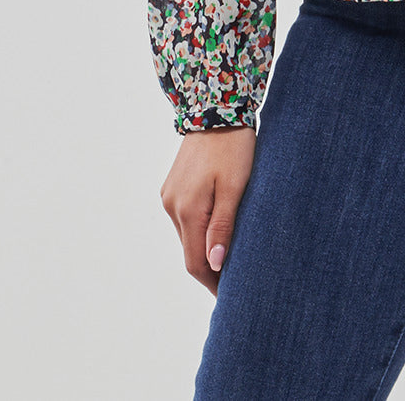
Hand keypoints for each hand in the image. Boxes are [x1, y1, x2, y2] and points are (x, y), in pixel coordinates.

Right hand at [159, 125, 256, 296]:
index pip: (196, 263)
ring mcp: (169, 195)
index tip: (230, 297)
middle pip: (190, 251)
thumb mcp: (235, 187)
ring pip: (187, 235)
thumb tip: (214, 264)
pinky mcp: (172, 186)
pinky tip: (217, 230)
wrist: (216, 108)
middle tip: (234, 282)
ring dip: (204, 248)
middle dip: (209, 269)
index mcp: (187, 210)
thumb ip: (223, 226)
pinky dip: (199, 229)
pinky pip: (185, 217)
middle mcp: (172, 206)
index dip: (212, 283)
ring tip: (229, 258)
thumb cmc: (233, 147)